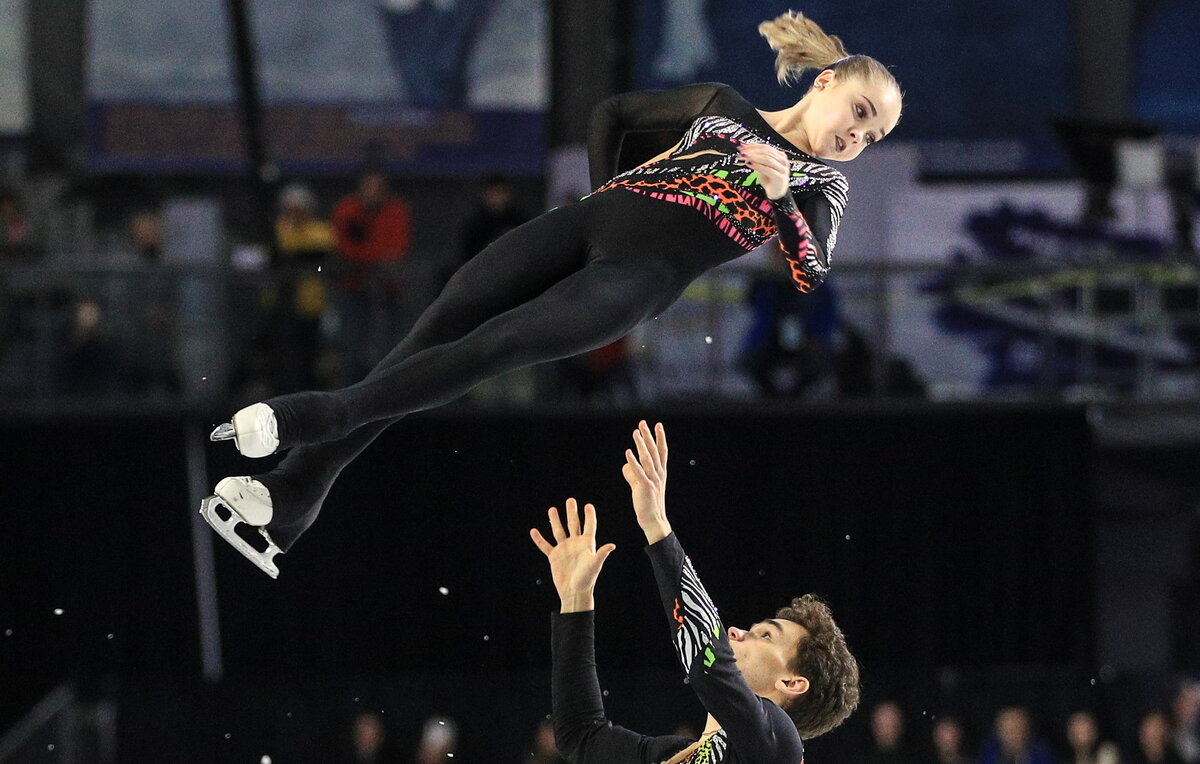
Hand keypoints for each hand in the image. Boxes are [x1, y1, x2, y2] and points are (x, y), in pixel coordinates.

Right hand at [530, 498, 616, 612]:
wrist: (574, 592)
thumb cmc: (587, 579)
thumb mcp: (595, 565)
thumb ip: (601, 554)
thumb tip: (612, 545)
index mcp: (587, 544)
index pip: (589, 526)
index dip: (589, 516)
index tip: (588, 505)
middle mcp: (575, 544)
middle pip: (573, 524)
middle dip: (571, 512)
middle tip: (570, 500)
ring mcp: (564, 549)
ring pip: (558, 531)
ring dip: (555, 520)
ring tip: (552, 509)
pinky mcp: (554, 557)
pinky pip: (545, 545)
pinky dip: (539, 539)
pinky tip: (534, 531)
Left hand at [622, 420, 671, 543]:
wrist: (653, 520)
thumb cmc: (647, 503)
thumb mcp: (640, 486)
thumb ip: (633, 474)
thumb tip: (626, 465)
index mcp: (660, 472)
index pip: (662, 451)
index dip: (660, 438)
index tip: (658, 425)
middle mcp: (658, 474)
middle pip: (654, 451)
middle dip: (648, 436)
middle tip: (643, 423)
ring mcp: (653, 480)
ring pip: (647, 458)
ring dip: (641, 444)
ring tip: (635, 432)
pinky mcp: (645, 487)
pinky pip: (639, 472)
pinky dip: (633, 462)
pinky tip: (628, 452)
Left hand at [736, 142, 790, 199]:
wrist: (776, 193)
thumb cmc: (770, 180)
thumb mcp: (762, 167)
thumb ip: (756, 160)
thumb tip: (745, 151)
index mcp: (780, 156)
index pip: (766, 147)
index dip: (754, 146)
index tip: (744, 146)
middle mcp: (783, 161)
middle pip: (767, 152)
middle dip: (753, 151)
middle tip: (743, 152)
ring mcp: (783, 169)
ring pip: (768, 159)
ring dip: (755, 157)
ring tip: (746, 157)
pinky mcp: (780, 178)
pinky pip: (768, 170)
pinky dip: (758, 166)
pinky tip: (751, 165)